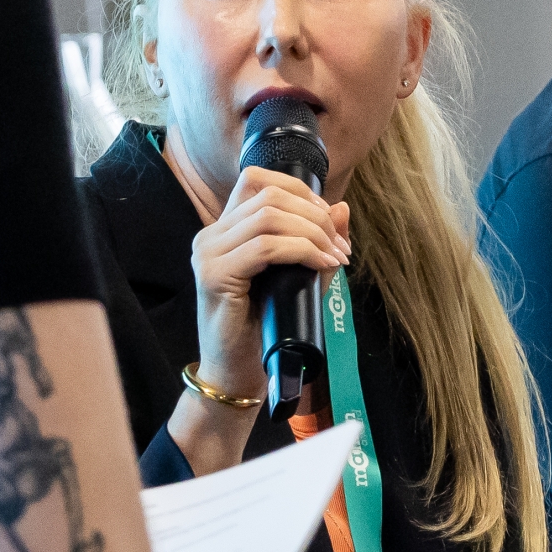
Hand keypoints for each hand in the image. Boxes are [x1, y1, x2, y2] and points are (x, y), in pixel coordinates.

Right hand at [188, 165, 352, 401]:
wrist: (237, 372)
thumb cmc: (264, 328)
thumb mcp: (298, 279)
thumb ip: (317, 244)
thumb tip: (342, 208)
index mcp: (226, 229)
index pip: (257, 179)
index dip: (300, 190)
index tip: (329, 219)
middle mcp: (212, 235)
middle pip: (268, 195)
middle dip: (315, 215)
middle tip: (339, 245)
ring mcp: (209, 254)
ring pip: (269, 217)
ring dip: (313, 233)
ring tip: (335, 257)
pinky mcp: (215, 276)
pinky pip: (265, 248)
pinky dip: (301, 251)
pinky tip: (321, 264)